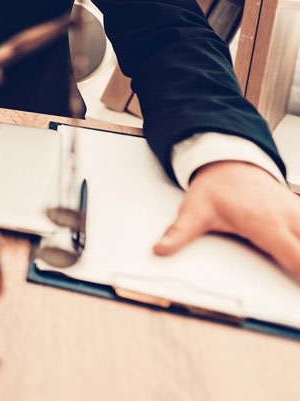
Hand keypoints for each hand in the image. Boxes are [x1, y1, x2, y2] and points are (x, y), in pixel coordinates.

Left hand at [154, 160, 299, 275]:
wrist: (229, 162)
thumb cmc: (216, 186)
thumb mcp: (195, 210)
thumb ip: (180, 232)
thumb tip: (161, 249)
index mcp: (265, 224)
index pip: (296, 256)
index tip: (298, 284)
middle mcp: (287, 218)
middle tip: (295, 280)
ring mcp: (298, 214)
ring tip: (296, 267)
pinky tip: (298, 244)